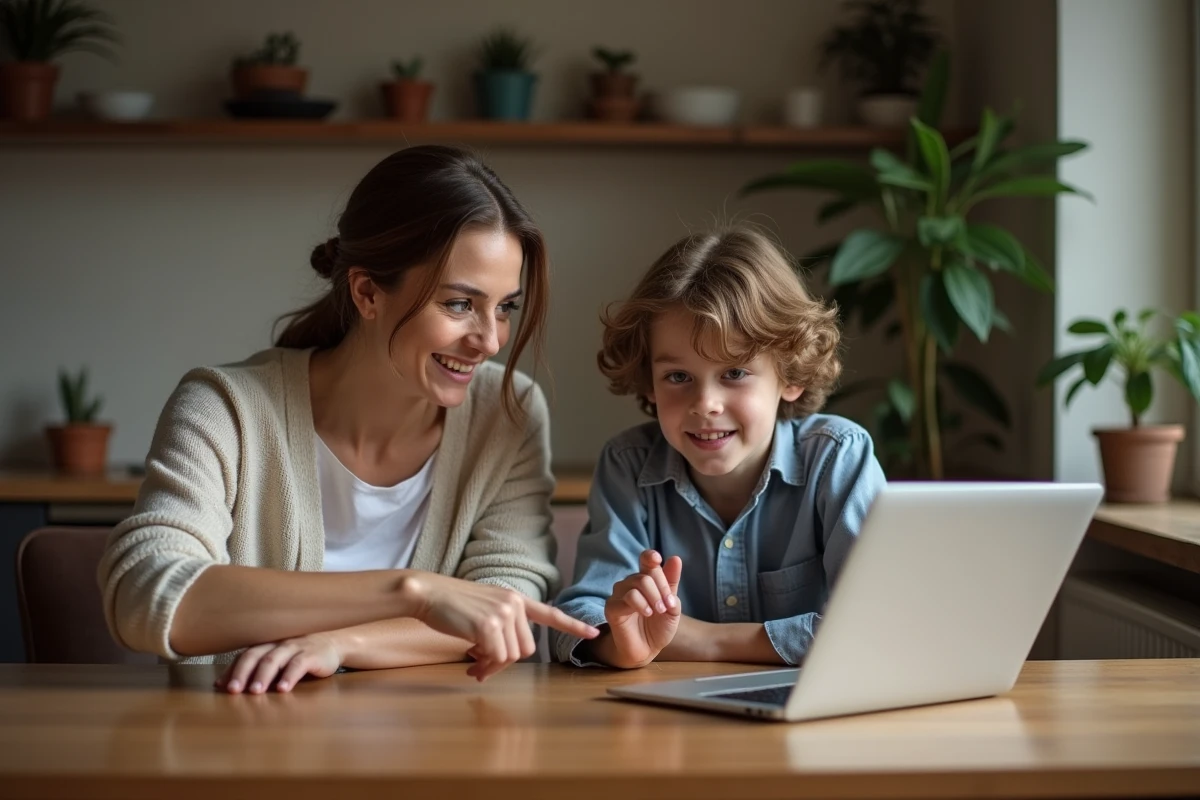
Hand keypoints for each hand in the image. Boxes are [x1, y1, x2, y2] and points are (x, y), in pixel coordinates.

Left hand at [215, 631, 343, 693]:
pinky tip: (283, 689)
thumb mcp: (277, 659)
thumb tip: (220, 683)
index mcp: (266, 645)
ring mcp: (295, 647)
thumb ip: (253, 668)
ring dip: (263, 676)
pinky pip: (298, 664)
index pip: (244, 655)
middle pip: (254, 655)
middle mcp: (277, 643)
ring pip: (274, 659)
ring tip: (255, 692)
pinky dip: (288, 676)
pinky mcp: (312, 654)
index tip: (221, 687)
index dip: (232, 670)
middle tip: (234, 691)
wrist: (334, 643)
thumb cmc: (300, 655)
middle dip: (242, 673)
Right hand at [403, 573, 599, 680]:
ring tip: (473, 663)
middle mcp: (514, 604)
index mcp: (515, 598)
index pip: (549, 614)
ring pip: (512, 656)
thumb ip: (499, 629)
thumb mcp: (483, 610)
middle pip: (526, 649)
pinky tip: (468, 658)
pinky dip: (483, 664)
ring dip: (493, 665)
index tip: (593, 633)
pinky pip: (496, 657)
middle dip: (505, 662)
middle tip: (482, 667)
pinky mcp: (488, 625)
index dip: (572, 625)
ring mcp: (503, 613)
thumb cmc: (451, 606)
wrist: (428, 594)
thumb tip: (498, 661)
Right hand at [603, 550, 682, 667]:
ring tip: (659, 611)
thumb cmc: (658, 627)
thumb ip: (672, 583)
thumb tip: (675, 558)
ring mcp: (619, 594)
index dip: (651, 557)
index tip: (657, 559)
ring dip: (653, 597)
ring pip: (637, 582)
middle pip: (646, 574)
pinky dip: (641, 604)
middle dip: (662, 589)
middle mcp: (630, 583)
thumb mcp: (672, 606)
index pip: (646, 559)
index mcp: (646, 579)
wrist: (647, 650)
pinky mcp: (612, 607)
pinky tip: (647, 613)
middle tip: (668, 606)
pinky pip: (627, 597)